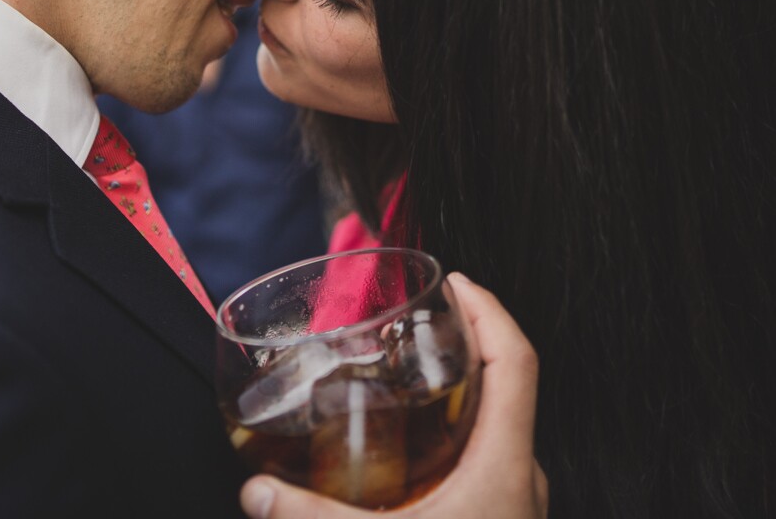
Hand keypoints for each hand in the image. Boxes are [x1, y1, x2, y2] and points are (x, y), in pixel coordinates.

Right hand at [239, 273, 548, 518]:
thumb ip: (311, 518)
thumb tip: (254, 492)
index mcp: (505, 465)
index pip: (517, 361)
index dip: (492, 311)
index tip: (460, 281)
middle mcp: (521, 478)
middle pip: (509, 387)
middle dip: (468, 345)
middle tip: (422, 323)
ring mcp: (516, 506)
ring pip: (500, 429)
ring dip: (463, 395)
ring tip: (414, 377)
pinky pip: (487, 464)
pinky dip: (456, 439)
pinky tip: (412, 456)